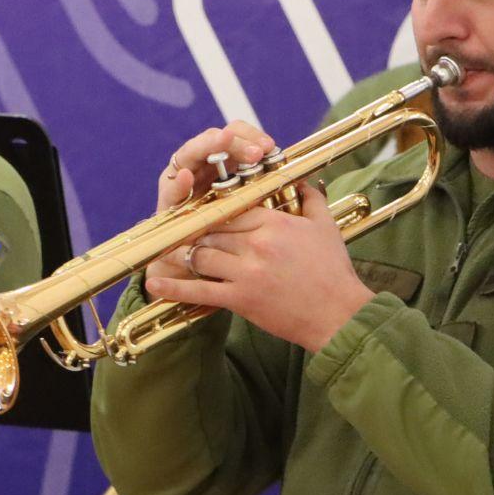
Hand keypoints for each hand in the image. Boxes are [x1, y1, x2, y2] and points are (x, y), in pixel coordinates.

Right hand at [144, 121, 278, 295]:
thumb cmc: (229, 248)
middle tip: (254, 150)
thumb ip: (273, 201)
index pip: (240, 138)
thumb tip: (306, 185)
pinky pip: (171, 187)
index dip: (253, 137)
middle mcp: (204, 167)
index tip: (270, 148)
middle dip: (235, 140)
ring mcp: (182, 181)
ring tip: (223, 142)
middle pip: (217, 139)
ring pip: (192, 152)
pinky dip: (178, 182)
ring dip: (208, 146)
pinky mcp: (166, 201)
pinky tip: (187, 176)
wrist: (191, 272)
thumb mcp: (255, 221)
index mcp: (228, 167)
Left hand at [146, 183, 374, 351]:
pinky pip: (198, 291)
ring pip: (201, 255)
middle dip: (197, 234)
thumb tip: (304, 179)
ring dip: (186, 256)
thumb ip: (310, 199)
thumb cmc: (333, 272)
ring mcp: (246, 272)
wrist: (339, 315)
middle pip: (211, 231)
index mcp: (275, 223)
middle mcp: (257, 244)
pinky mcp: (240, 299)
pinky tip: (154, 286)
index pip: (231, 208)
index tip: (202, 215)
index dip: (214, 212)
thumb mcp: (325, 228)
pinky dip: (174, 288)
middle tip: (183, 235)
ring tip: (173, 255)